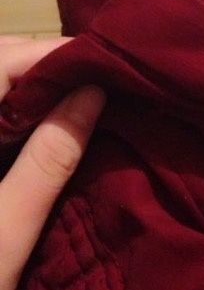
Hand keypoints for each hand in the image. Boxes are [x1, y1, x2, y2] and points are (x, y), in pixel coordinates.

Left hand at [0, 35, 105, 289]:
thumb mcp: (6, 232)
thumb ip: (49, 158)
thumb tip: (94, 92)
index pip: (0, 63)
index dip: (53, 57)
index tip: (107, 65)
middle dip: (43, 66)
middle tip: (101, 83)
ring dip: (32, 89)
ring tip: (85, 100)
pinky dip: (18, 115)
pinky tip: (50, 128)